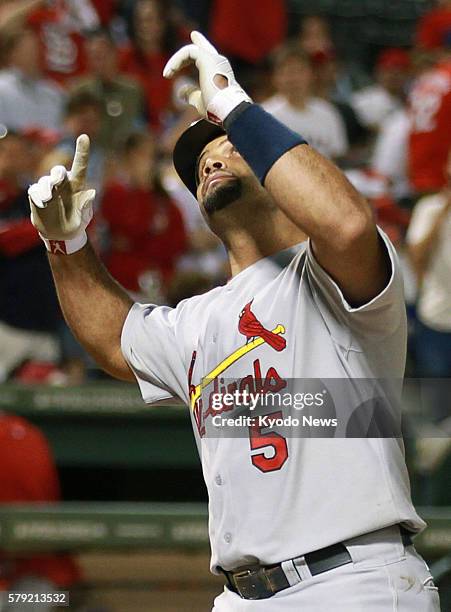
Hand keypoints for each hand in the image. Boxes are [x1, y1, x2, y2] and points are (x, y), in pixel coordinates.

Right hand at [28, 134, 95, 253]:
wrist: (60, 234)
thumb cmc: (76, 223)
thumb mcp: (84, 218)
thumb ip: (86, 205)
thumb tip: (92, 192)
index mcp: (77, 185)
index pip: (80, 166)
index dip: (82, 151)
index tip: (84, 136)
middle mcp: (62, 183)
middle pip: (58, 170)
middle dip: (57, 173)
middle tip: (57, 180)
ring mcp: (49, 188)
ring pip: (45, 181)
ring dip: (46, 189)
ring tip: (48, 200)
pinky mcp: (37, 195)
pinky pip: (35, 190)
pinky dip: (37, 195)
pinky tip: (42, 203)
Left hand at [163, 31, 251, 125]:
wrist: (227, 108)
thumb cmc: (216, 109)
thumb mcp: (200, 102)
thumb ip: (191, 95)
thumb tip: (180, 92)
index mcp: (220, 73)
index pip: (211, 60)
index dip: (202, 54)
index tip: (195, 49)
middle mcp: (219, 63)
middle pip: (207, 48)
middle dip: (199, 42)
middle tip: (194, 34)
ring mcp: (214, 58)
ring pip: (192, 51)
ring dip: (177, 61)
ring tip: (167, 73)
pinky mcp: (206, 57)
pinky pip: (188, 52)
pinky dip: (176, 61)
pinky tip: (169, 72)